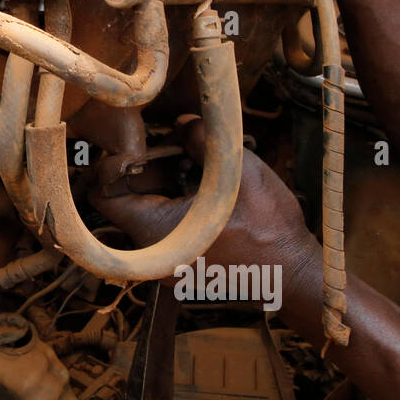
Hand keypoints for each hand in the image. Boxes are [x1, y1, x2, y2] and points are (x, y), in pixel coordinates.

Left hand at [90, 116, 320, 279]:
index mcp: (155, 232)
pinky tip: (202, 195)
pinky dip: (174, 209)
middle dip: (144, 173)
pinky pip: (163, 232)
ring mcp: (165, 267)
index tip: (138, 146)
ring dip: (162, 190)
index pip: (103, 196)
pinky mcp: (180, 269)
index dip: (113, 166)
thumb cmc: (270, 228)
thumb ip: (202, 141)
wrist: (296, 276)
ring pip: (144, 217)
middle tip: (171, 152)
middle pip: (124, 204)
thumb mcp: (238, 171)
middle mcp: (152, 255)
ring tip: (190, 171)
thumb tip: (181, 123)